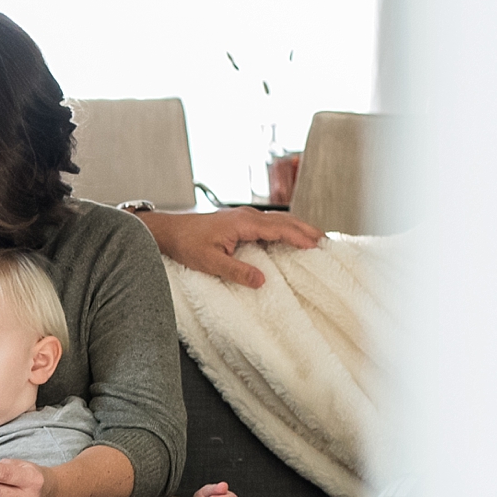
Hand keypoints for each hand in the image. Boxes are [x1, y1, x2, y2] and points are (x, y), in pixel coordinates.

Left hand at [138, 208, 324, 288]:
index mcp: (244, 223)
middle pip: (285, 221)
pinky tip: (290, 238)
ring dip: (299, 228)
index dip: (300, 237)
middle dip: (307, 230)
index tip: (317, 247)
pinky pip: (269, 223)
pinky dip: (285, 229)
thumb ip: (236, 271)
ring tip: (316, 239)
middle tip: (327, 242)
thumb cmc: (186, 244)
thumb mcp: (209, 262)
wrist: (169, 231)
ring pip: (279, 220)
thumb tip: (261, 281)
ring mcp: (244, 217)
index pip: (279, 229)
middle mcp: (247, 216)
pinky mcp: (240, 221)